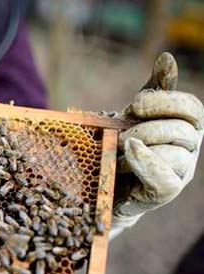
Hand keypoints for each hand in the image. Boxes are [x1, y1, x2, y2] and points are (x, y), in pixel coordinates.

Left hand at [111, 52, 203, 236]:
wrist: (104, 182)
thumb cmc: (122, 144)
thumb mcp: (135, 114)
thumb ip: (154, 89)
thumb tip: (167, 57)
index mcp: (187, 126)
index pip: (192, 108)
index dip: (166, 102)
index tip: (135, 105)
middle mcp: (190, 149)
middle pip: (182, 131)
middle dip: (145, 128)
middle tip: (117, 134)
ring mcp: (181, 172)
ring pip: (173, 154)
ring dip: (138, 148)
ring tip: (117, 151)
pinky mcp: (166, 192)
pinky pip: (164, 177)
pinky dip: (145, 162)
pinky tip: (129, 152)